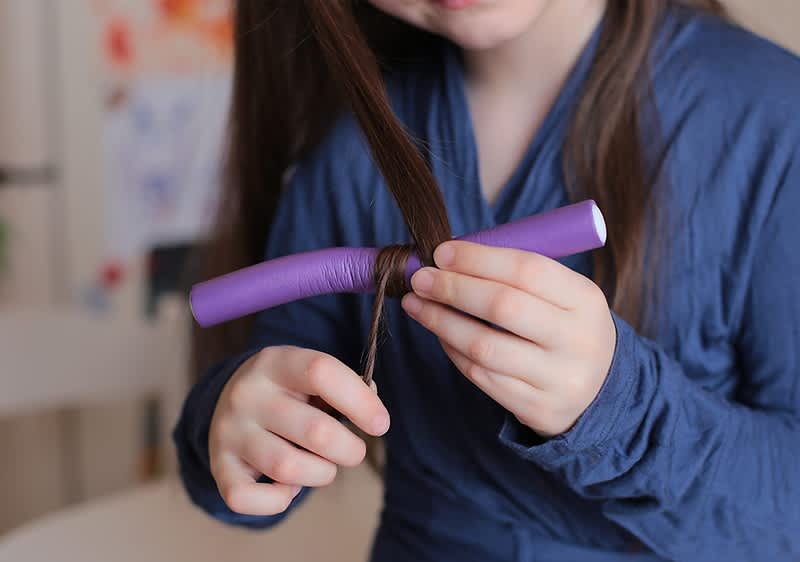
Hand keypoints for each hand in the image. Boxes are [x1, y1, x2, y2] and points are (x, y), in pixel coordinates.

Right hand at [209, 346, 389, 515]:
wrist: (228, 401)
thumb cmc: (290, 393)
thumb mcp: (311, 377)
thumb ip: (346, 389)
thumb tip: (373, 415)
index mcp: (276, 362)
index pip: (321, 372)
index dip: (360, 401)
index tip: (381, 424)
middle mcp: (248, 393)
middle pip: (315, 431)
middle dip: (349, 450)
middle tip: (353, 452)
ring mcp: (229, 430)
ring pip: (287, 467)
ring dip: (321, 474)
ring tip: (323, 467)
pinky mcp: (218, 466)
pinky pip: (247, 499)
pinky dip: (278, 501)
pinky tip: (288, 486)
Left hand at [401, 241, 615, 437]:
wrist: (599, 390)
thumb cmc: (563, 327)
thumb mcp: (562, 295)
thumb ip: (515, 275)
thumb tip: (448, 258)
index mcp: (586, 300)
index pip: (527, 270)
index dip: (478, 259)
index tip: (441, 252)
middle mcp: (578, 340)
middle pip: (502, 307)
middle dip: (453, 289)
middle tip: (420, 278)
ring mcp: (560, 379)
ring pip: (484, 347)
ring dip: (441, 322)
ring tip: (416, 304)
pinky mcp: (539, 409)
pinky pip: (482, 376)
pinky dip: (453, 351)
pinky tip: (440, 333)